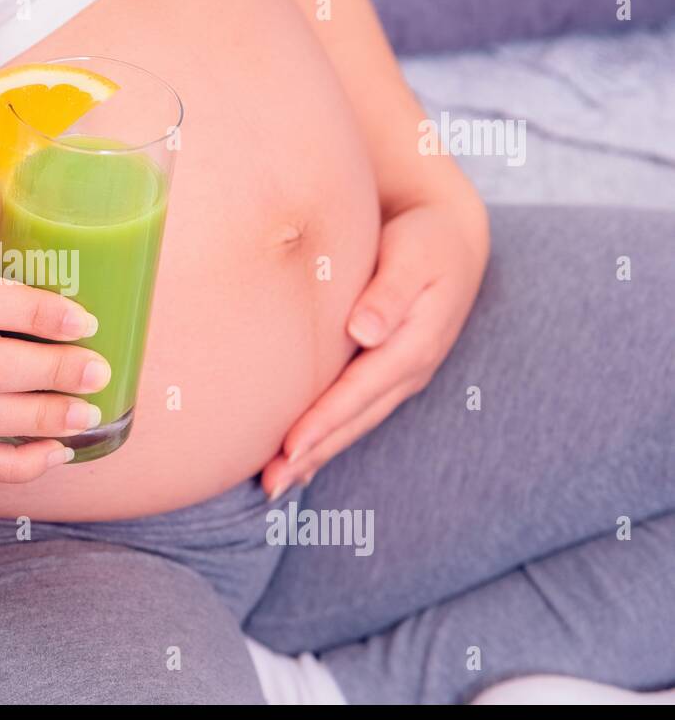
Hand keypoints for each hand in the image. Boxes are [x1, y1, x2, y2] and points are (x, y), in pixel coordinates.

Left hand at [260, 193, 489, 498]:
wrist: (448, 234)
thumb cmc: (425, 239)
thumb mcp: (414, 256)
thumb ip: (390, 292)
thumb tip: (365, 330)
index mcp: (414, 345)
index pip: (360, 391)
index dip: (325, 420)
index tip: (291, 446)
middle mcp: (408, 369)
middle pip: (354, 419)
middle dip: (314, 452)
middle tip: (271, 484)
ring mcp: (398, 375)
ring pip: (353, 422)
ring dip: (316, 453)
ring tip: (276, 484)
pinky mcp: (385, 371)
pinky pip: (354, 411)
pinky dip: (326, 437)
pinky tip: (299, 459)